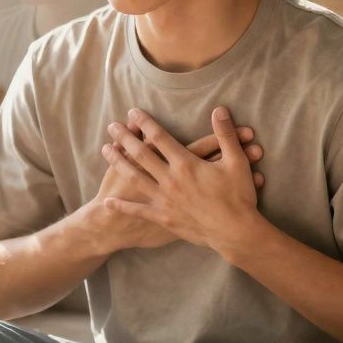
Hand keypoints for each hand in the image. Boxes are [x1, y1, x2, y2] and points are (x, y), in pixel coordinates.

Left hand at [102, 107, 266, 251]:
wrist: (235, 232)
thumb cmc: (238, 196)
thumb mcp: (236, 162)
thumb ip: (225, 134)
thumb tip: (219, 109)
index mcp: (185, 164)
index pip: (160, 137)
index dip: (145, 123)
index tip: (132, 112)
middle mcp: (170, 179)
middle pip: (141, 154)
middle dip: (125, 138)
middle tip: (111, 126)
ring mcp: (164, 199)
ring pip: (134, 177)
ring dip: (118, 162)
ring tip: (105, 150)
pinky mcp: (163, 218)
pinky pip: (138, 210)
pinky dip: (122, 206)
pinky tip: (107, 201)